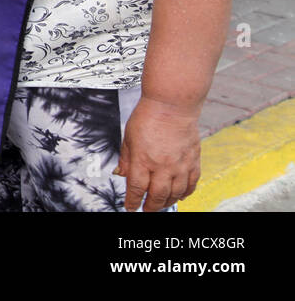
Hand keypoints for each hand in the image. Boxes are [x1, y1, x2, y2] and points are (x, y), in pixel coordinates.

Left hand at [116, 96, 201, 210]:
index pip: (137, 188)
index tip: (130, 207)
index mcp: (143, 160)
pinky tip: (180, 195)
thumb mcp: (129, 137)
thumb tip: (122, 175)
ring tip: (160, 204)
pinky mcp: (193, 161)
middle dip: (151, 206)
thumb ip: (127, 159)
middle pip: (157, 195)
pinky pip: (191, 184)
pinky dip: (185, 193)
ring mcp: (180, 165)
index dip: (133, 201)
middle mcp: (163, 166)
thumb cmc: (148, 116)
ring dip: (167, 202)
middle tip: (146, 209)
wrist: (172, 105)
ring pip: (175, 193)